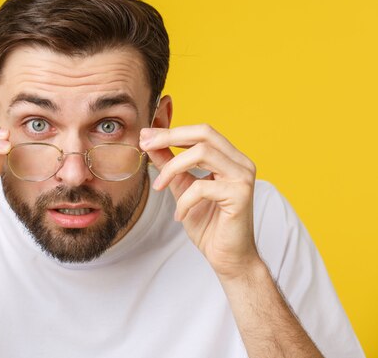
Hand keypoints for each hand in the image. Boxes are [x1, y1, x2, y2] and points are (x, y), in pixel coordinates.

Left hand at [140, 124, 259, 279]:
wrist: (227, 257)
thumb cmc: (209, 224)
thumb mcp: (182, 187)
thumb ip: (169, 164)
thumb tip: (149, 141)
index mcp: (230, 158)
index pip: (201, 131)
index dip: (172, 131)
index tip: (145, 136)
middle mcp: (241, 163)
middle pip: (204, 133)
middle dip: (170, 137)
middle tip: (145, 145)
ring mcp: (243, 177)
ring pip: (202, 153)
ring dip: (172, 168)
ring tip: (159, 187)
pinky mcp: (241, 195)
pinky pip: (202, 187)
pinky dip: (184, 200)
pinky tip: (180, 215)